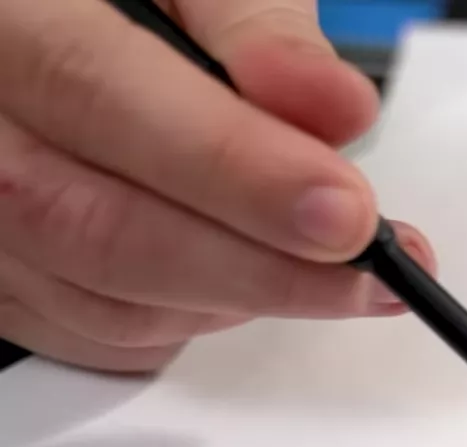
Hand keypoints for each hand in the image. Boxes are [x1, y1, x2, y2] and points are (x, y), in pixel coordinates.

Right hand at [0, 0, 435, 372]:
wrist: (46, 35)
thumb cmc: (112, 2)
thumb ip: (257, 28)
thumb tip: (334, 108)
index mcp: (3, 23)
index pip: (100, 96)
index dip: (232, 168)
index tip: (344, 214)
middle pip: (96, 225)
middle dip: (261, 266)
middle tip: (370, 270)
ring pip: (100, 299)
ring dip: (234, 297)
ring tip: (324, 266)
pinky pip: (92, 334)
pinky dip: (189, 321)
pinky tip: (243, 276)